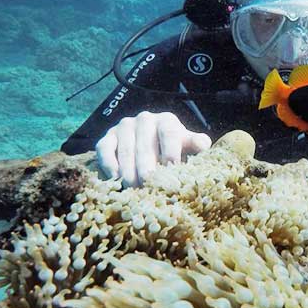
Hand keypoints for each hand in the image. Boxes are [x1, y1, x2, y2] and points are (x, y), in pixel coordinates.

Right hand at [96, 111, 211, 187]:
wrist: (149, 145)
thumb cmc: (173, 149)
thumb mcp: (187, 145)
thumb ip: (196, 144)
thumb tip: (202, 144)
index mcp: (166, 120)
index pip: (169, 133)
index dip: (170, 151)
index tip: (171, 170)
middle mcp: (144, 119)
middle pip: (145, 144)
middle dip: (147, 167)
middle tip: (149, 184)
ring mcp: (124, 127)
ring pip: (125, 149)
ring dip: (129, 170)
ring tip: (134, 188)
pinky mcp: (107, 137)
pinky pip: (104, 149)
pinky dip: (109, 164)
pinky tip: (115, 179)